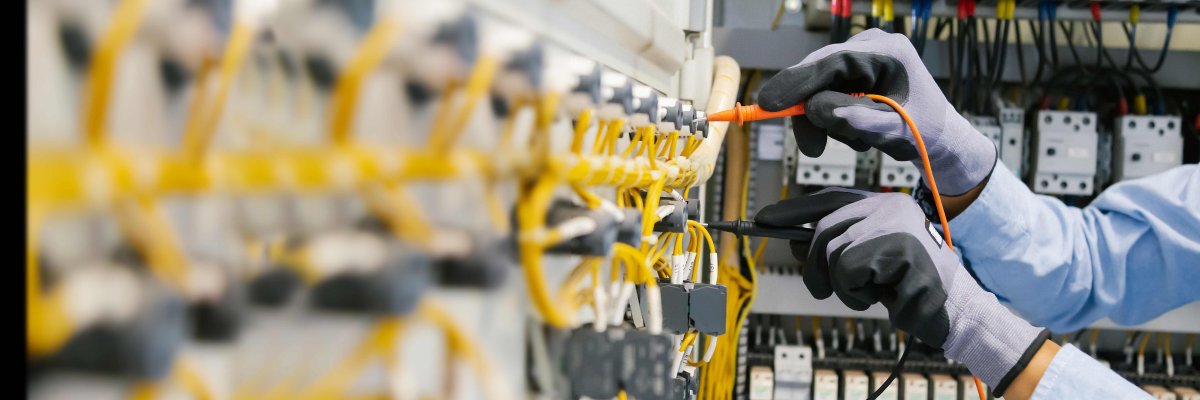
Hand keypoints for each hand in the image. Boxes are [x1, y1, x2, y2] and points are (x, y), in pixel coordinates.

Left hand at [754, 188, 1048, 396]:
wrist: (957, 310)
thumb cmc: (910, 287)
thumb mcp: (868, 263)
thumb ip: (838, 248)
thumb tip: (794, 242)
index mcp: (885, 204)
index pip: (830, 199)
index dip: (793, 210)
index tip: (762, 219)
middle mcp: (890, 206)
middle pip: (824, 231)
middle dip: (812, 265)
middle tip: (819, 289)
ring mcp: (896, 226)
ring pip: (833, 253)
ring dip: (841, 286)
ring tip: (869, 293)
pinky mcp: (900, 250)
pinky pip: (849, 272)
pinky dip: (856, 294)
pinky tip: (883, 296)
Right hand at [757, 29, 995, 195]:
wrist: (942, 140)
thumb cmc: (927, 133)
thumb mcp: (893, 130)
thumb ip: (857, 119)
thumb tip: (818, 109)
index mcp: (888, 51)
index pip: (830, 62)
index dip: (796, 82)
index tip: (768, 104)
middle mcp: (872, 47)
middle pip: (819, 73)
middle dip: (811, 112)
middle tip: (812, 148)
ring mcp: (863, 59)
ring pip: (820, 87)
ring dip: (827, 120)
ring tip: (857, 142)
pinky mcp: (856, 74)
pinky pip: (827, 93)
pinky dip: (833, 117)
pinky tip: (856, 132)